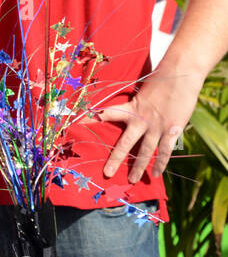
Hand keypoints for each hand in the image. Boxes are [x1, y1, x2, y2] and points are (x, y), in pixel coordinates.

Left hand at [97, 66, 202, 182]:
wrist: (180, 75)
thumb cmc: (161, 80)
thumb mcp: (142, 91)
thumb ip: (135, 103)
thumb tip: (125, 109)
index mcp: (131, 108)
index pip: (106, 114)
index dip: (91, 119)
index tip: (75, 126)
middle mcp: (141, 120)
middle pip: (125, 144)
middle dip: (115, 159)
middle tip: (106, 173)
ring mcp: (156, 127)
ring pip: (145, 152)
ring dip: (139, 167)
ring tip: (131, 180)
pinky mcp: (171, 130)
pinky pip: (165, 151)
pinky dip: (161, 163)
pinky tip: (157, 174)